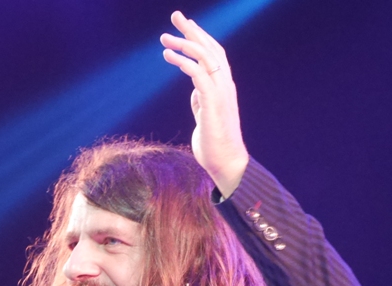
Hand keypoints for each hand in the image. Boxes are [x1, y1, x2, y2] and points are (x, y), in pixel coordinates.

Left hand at [161, 10, 248, 197]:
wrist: (227, 164)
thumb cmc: (215, 144)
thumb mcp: (205, 117)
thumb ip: (201, 102)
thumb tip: (195, 93)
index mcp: (224, 87)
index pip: (215, 54)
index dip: (201, 37)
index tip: (186, 25)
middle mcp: (225, 85)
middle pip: (211, 48)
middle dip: (193, 30)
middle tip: (176, 15)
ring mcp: (221, 93)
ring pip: (205, 57)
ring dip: (184, 43)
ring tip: (165, 37)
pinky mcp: (212, 102)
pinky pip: (197, 74)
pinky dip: (183, 61)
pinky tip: (169, 55)